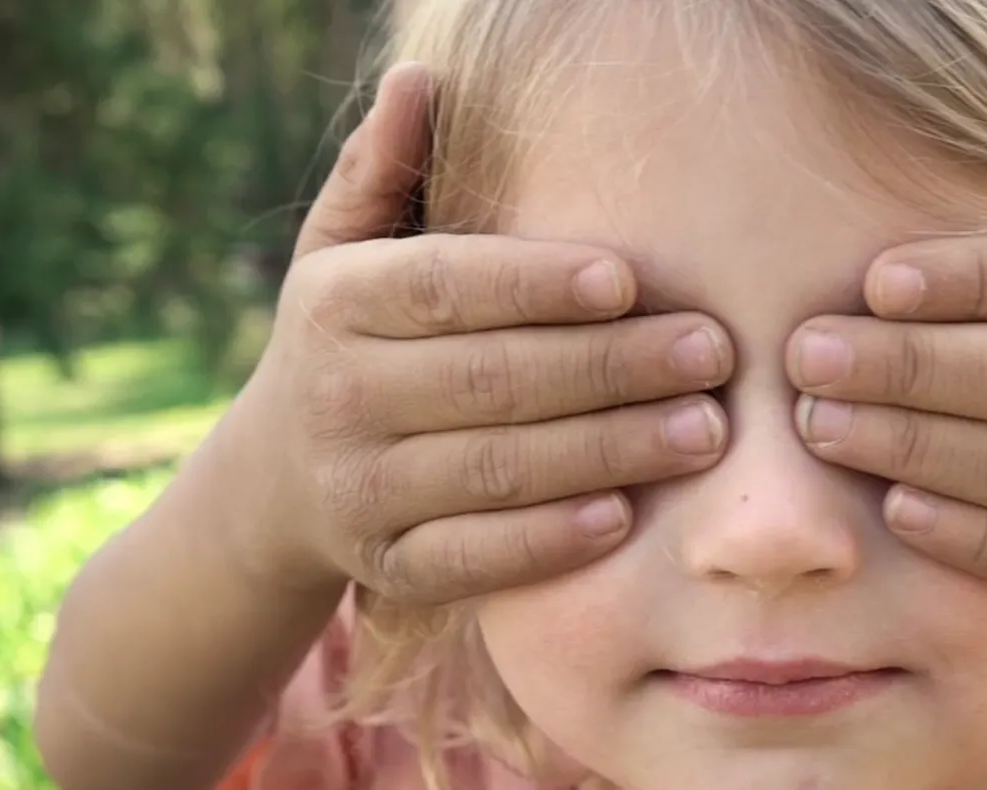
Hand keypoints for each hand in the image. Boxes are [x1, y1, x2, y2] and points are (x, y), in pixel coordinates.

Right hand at [228, 62, 733, 603]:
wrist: (274, 485)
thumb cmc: (348, 339)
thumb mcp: (343, 251)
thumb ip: (384, 169)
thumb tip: (422, 79)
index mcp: (337, 305)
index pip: (443, 288)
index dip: (534, 284)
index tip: (628, 279)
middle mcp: (339, 397)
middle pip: (490, 380)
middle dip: (611, 367)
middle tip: (712, 353)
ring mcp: (360, 490)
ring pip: (497, 469)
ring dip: (609, 452)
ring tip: (705, 430)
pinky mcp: (387, 566)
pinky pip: (474, 557)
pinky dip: (548, 541)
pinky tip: (625, 517)